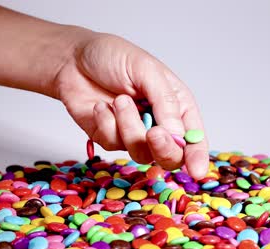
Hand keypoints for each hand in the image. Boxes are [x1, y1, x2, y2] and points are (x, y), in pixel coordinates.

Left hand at [53, 32, 207, 178]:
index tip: (196, 171)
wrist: (72, 59)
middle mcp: (159, 124)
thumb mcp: (146, 70)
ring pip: (141, 153)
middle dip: (164, 149)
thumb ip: (165, 103)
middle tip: (153, 133)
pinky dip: (107, 123)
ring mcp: (134, 134)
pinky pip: (114, 144)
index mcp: (177, 106)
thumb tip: (178, 136)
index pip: (193, 138)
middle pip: (171, 155)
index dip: (197, 157)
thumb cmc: (114, 56)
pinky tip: (101, 106)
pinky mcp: (111, 139)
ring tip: (119, 100)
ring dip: (129, 126)